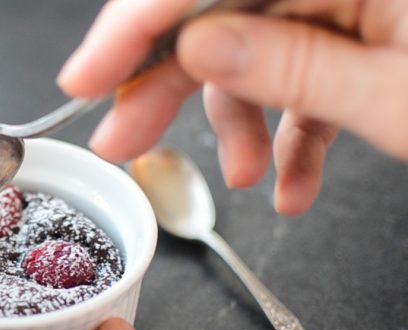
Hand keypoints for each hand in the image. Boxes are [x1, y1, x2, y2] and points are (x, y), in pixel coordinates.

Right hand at [58, 0, 407, 214]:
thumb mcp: (394, 96)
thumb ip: (294, 68)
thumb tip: (200, 50)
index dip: (130, 29)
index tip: (84, 79)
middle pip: (213, 16)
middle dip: (165, 85)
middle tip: (123, 139)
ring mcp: (342, 5)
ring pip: (250, 51)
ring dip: (235, 123)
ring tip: (245, 178)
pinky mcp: (353, 38)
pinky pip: (296, 77)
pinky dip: (285, 132)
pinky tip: (291, 180)